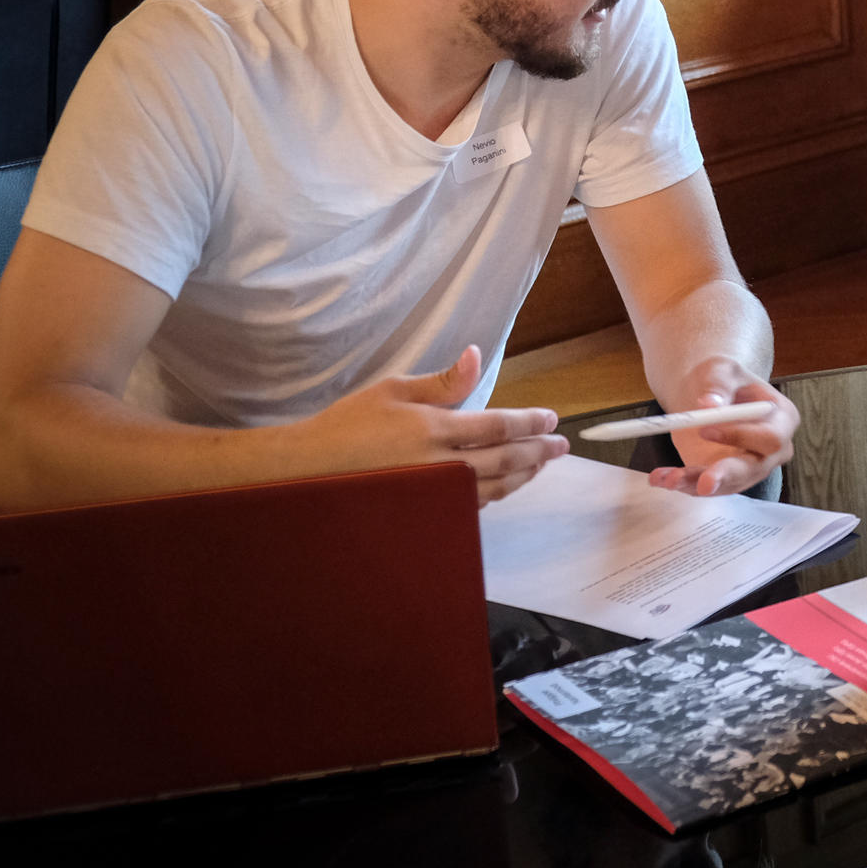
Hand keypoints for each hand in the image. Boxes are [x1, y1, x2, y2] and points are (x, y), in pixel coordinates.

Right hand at [296, 344, 565, 505]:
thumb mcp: (393, 390)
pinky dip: (494, 494)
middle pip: (504, 460)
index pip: (498, 426)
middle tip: (560, 446)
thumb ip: (442, 381)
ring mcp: (433, 494)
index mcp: (433, 429)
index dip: (530, 423)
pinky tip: (503, 486)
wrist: (306, 472)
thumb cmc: (348, 425)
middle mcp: (439, 465)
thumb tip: (476, 355)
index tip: (552, 420)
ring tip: (539, 465)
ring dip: (522, 476)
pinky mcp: (423, 512)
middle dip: (537, 452)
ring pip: (492, 488)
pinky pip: (470, 506)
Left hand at [653, 358, 799, 497]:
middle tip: (703, 482)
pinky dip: (683, 483)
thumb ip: (718, 384)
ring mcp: (750, 468)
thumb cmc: (722, 380)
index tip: (705, 429)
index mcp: (782, 419)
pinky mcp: (725, 479)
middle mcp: (772, 451)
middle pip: (755, 470)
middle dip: (726, 475)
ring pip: (727, 484)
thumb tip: (709, 405)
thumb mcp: (720, 370)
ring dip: (695, 482)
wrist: (707, 396)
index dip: (741, 436)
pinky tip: (662, 478)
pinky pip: (706, 487)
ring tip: (668, 477)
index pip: (770, 437)